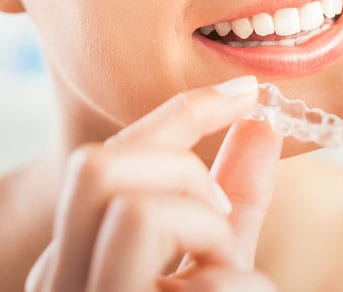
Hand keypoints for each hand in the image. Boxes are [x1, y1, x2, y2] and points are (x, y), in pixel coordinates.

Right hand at [25, 76, 281, 291]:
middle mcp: (64, 286)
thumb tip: (260, 122)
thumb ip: (234, 196)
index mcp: (79, 255)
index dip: (183, 109)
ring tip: (225, 270)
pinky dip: (241, 285)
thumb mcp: (219, 264)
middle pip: (97, 166)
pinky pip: (201, 287)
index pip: (112, 154)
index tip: (246, 89)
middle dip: (179, 165)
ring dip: (207, 229)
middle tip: (218, 214)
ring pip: (137, 212)